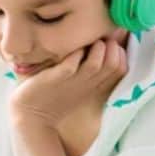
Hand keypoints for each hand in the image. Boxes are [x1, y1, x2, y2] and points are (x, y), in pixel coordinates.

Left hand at [9, 29, 128, 126]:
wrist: (32, 117)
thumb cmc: (54, 99)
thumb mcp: (78, 87)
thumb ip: (89, 70)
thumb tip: (100, 47)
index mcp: (95, 85)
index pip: (121, 68)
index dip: (121, 53)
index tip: (113, 43)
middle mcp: (87, 83)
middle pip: (113, 64)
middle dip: (113, 47)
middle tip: (105, 38)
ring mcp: (72, 81)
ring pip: (95, 63)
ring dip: (98, 49)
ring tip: (94, 42)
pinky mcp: (55, 79)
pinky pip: (69, 65)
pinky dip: (74, 54)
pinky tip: (74, 49)